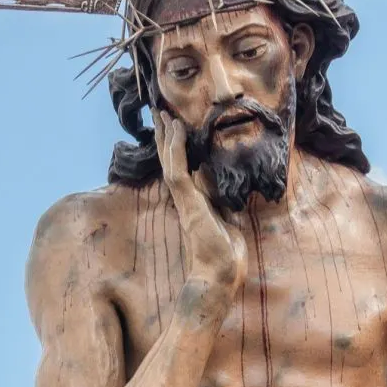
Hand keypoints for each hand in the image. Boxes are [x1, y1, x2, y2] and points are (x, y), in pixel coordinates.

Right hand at [153, 111, 245, 290]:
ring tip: (162, 113)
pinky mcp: (187, 203)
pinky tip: (174, 129)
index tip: (174, 127)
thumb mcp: (229, 219)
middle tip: (158, 111)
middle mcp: (185, 198)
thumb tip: (226, 186)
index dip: (176, 148)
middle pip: (170, 160)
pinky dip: (175, 149)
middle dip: (164, 136)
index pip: (182, 168)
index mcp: (194, 201)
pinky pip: (177, 170)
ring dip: (166, 136)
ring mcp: (184, 200)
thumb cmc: (225, 254)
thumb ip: (223, 201)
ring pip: (170, 161)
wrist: (220, 274)